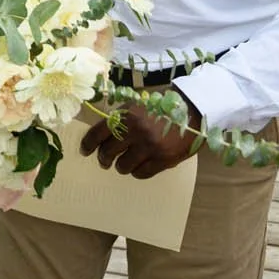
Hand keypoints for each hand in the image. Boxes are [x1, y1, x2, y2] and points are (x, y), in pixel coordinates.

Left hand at [81, 100, 197, 178]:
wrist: (194, 111)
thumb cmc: (163, 107)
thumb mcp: (138, 105)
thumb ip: (121, 119)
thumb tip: (102, 138)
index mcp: (126, 114)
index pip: (97, 133)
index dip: (88, 145)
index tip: (85, 151)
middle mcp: (135, 130)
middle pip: (107, 153)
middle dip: (104, 158)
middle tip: (105, 160)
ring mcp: (149, 146)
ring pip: (123, 166)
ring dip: (122, 166)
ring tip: (126, 162)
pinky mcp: (162, 159)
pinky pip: (141, 173)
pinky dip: (137, 171)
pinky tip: (140, 166)